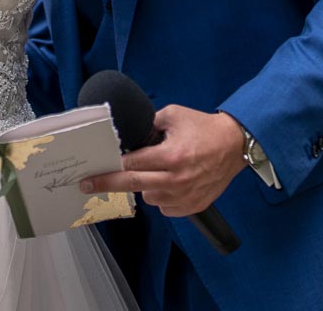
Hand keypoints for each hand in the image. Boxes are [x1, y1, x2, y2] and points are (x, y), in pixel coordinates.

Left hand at [78, 106, 245, 217]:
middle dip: (107, 184)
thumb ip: (148, 124)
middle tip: (88, 185)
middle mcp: (177, 179)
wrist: (235, 145)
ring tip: (159, 169)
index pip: (131, 164)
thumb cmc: (203, 128)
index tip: (92, 173)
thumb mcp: (173, 115)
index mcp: (171, 156)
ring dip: (145, 185)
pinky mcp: (192, 206)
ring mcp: (185, 196)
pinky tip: (171, 181)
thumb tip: (127, 137)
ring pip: (149, 198)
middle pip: (132, 185)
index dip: (110, 167)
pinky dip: (162, 196)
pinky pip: (164, 207)